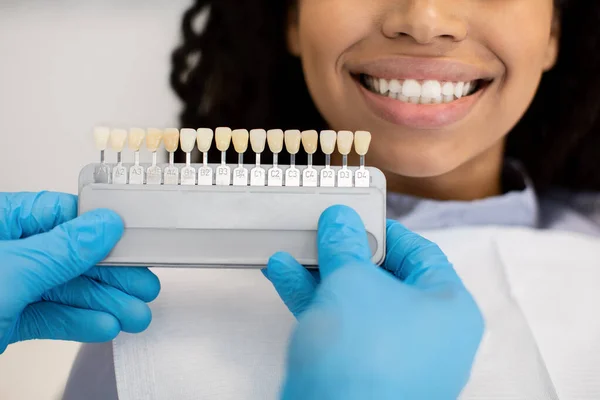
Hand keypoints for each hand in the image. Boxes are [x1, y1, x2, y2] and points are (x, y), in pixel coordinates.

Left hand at [0, 192, 160, 352]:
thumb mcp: (13, 269)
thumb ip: (61, 249)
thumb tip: (105, 225)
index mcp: (2, 221)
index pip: (63, 214)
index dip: (102, 229)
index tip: (134, 242)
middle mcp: (9, 250)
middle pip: (71, 256)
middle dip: (112, 276)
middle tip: (144, 286)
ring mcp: (8, 286)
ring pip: (66, 289)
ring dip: (104, 304)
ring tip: (134, 314)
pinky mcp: (7, 319)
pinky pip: (51, 316)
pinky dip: (79, 322)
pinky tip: (105, 325)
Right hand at [263, 205, 483, 399]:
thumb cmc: (366, 361)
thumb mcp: (352, 282)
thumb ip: (345, 245)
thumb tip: (341, 221)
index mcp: (449, 309)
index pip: (420, 252)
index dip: (385, 228)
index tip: (357, 215)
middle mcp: (428, 335)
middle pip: (384, 277)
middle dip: (344, 252)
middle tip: (323, 231)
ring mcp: (394, 357)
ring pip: (356, 301)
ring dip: (321, 274)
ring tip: (293, 250)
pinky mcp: (361, 372)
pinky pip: (340, 325)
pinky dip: (314, 300)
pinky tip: (286, 276)